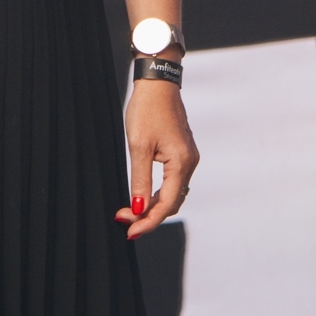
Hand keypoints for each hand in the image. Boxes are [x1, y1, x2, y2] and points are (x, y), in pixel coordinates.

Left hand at [118, 79, 197, 238]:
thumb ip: (139, 179)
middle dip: (148, 216)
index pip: (166, 204)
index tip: (129, 232)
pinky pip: (172, 181)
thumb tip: (137, 208)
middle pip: (171, 202)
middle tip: (125, 224)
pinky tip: (141, 197)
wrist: (157, 83)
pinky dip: (156, 193)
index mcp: (182, 163)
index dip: (148, 221)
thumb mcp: (138, 146)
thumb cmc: (146, 110)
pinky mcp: (181, 153)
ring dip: (152, 205)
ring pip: (172, 193)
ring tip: (129, 213)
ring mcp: (187, 158)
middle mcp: (189, 163)